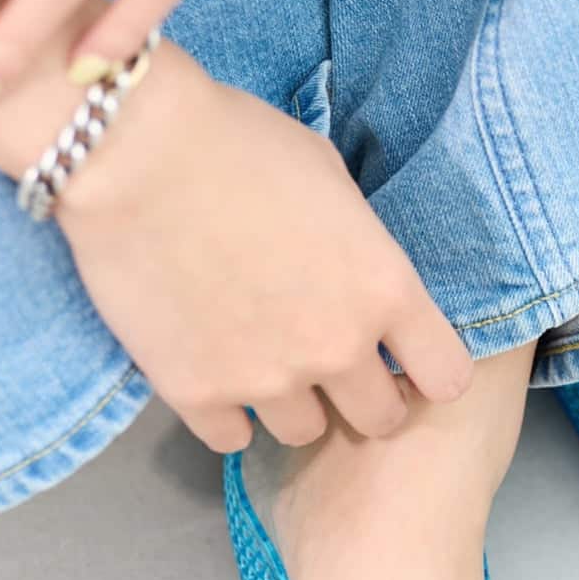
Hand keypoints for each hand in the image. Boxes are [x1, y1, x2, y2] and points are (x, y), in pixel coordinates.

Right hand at [56, 52, 472, 451]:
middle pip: (382, 419)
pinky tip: (216, 372)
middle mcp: (337, 347)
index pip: (446, 376)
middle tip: (332, 365)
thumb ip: (359, 245)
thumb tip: (359, 272)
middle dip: (363, 397)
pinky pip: (231, 438)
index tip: (407, 362)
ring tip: (263, 360)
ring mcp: (267, 378)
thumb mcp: (332, 180)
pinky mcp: (197, 393)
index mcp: (384, 289)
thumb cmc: (236, 141)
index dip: (428, 371)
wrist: (132, 149)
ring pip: (305, 433)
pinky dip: (227, 413)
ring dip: (292, 405)